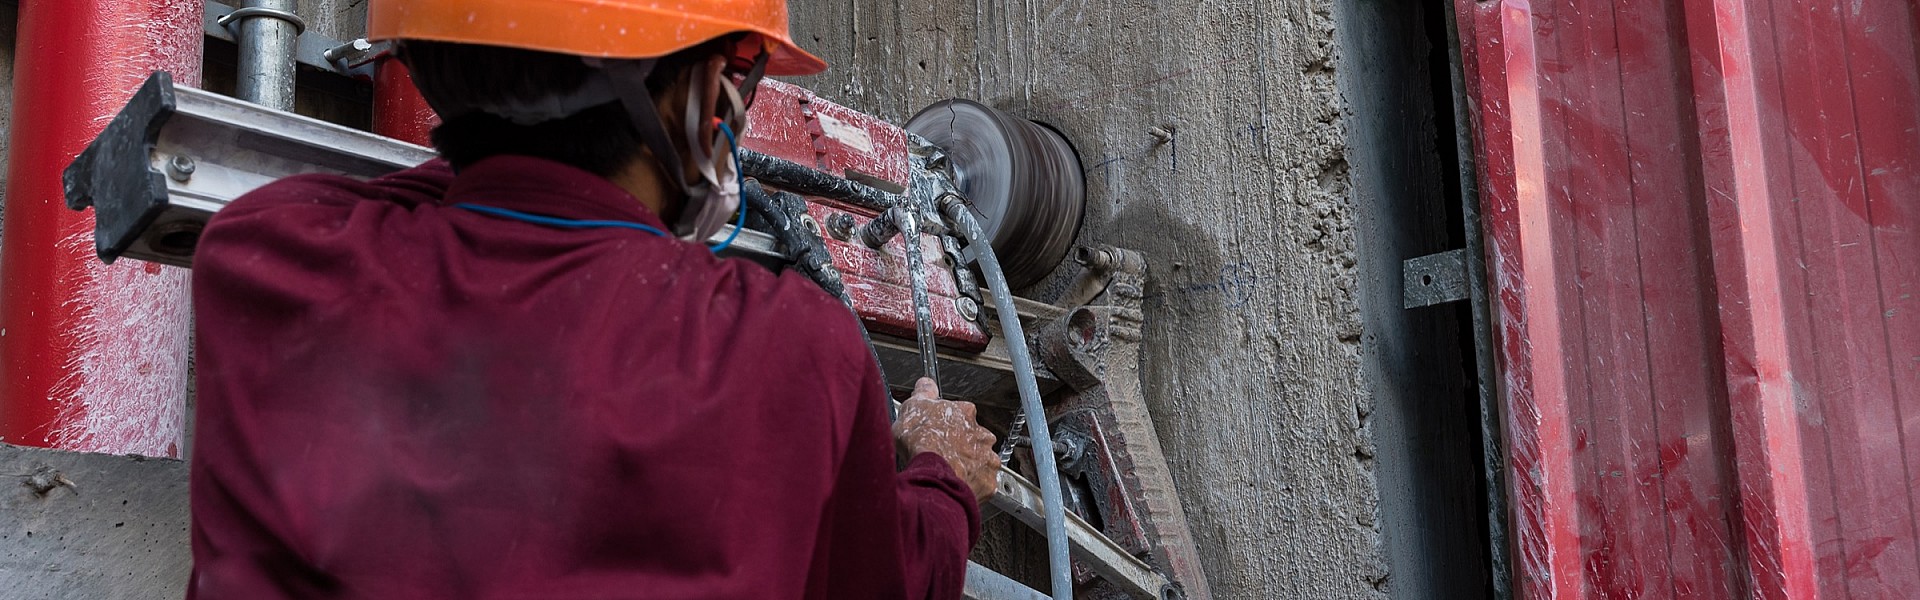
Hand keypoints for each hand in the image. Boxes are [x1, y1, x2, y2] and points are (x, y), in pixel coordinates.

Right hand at [893, 378, 999, 502]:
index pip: (961, 414)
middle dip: (961, 446)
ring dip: (968, 466)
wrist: (932, 474)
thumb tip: (925, 384)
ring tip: (948, 473)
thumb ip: (923, 393)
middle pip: (974, 438)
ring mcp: (987, 459)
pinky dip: (971, 486)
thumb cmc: (922, 443)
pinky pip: (982, 484)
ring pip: (980, 462)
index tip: (938, 431)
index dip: (947, 424)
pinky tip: (955, 485)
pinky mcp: (987, 482)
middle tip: (943, 455)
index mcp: (966, 413)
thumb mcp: (912, 408)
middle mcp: (982, 435)